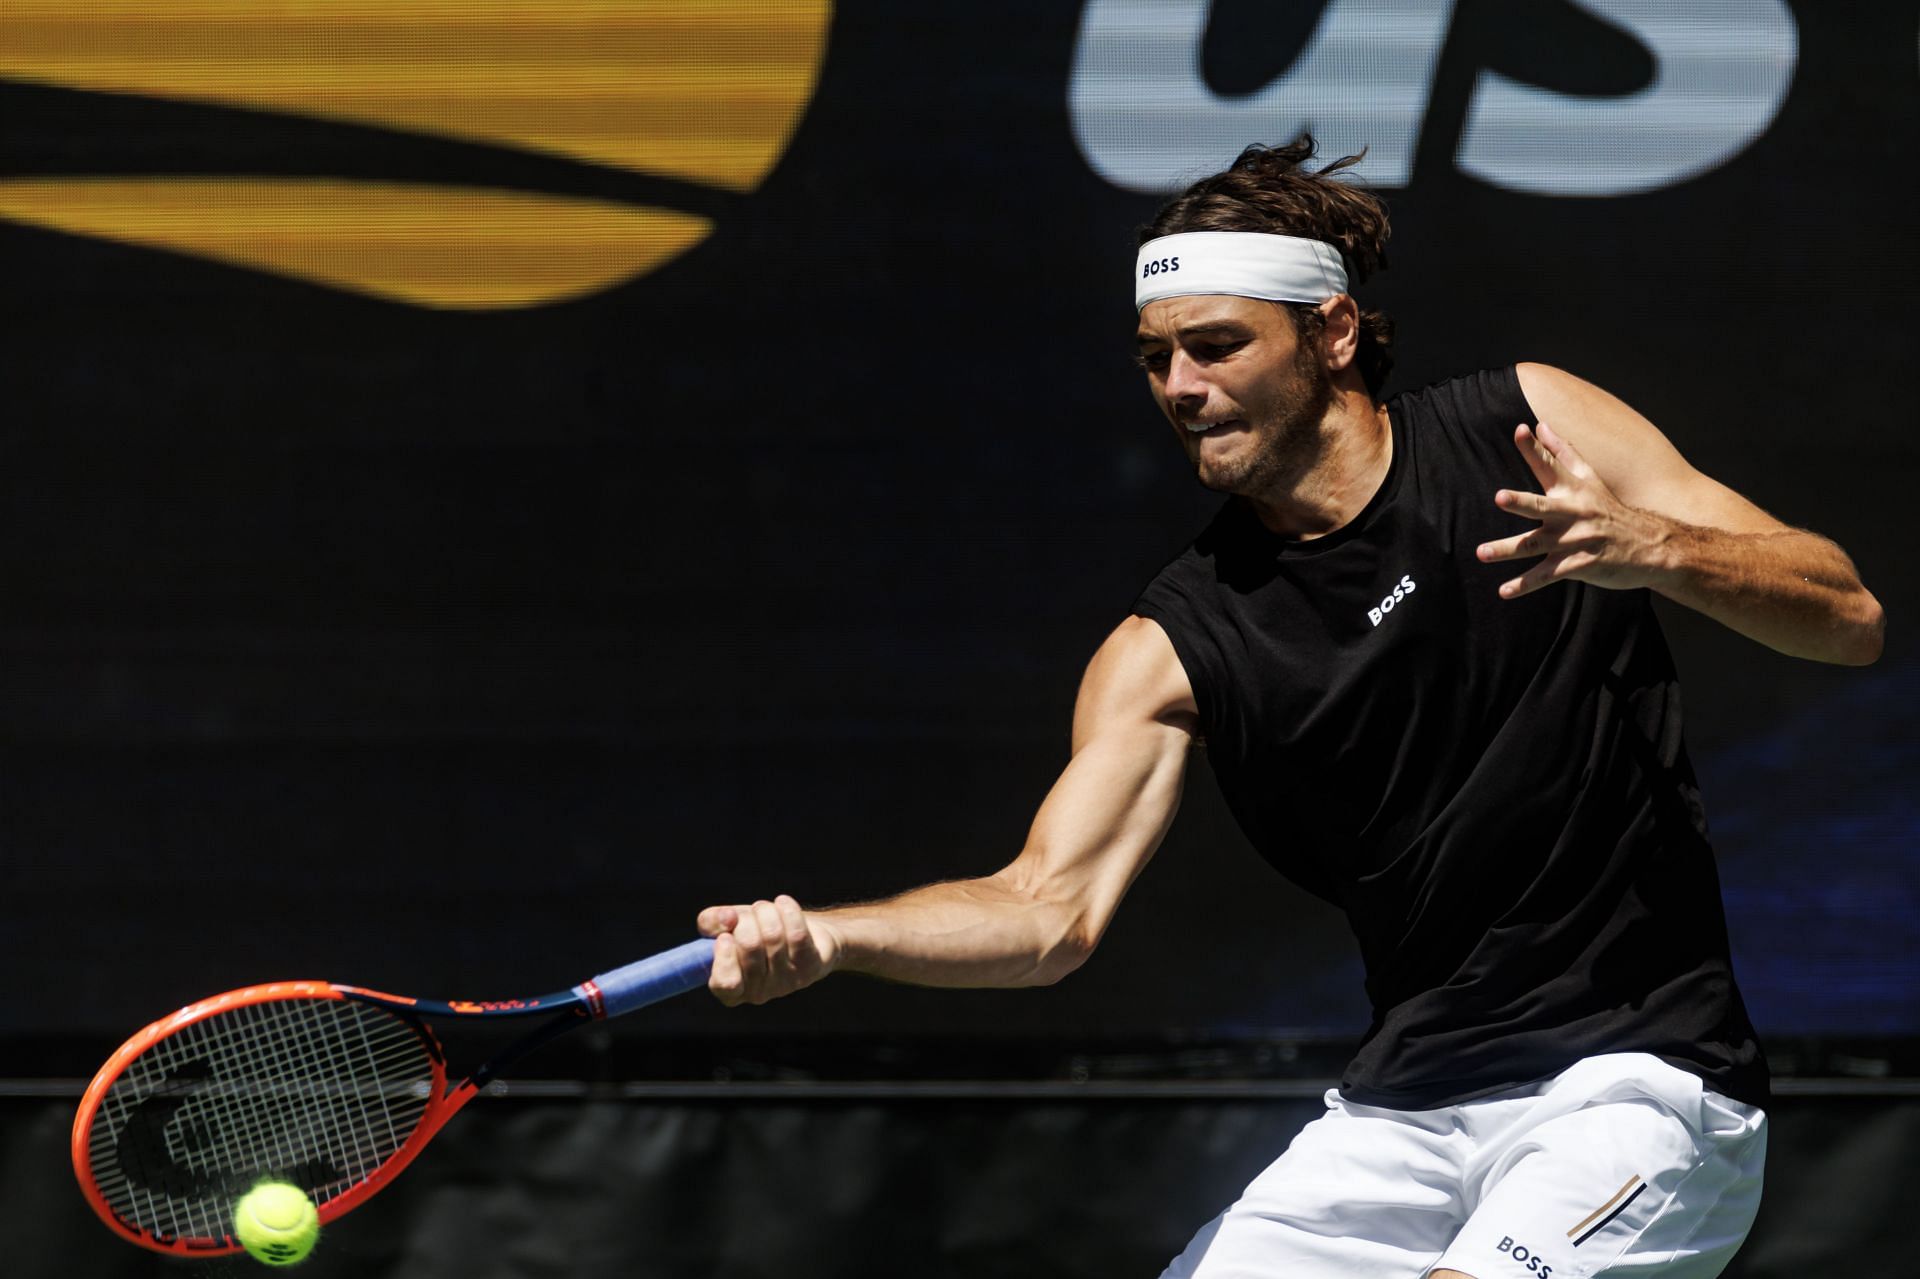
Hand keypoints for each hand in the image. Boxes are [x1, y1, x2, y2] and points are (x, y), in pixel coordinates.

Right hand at [696, 894, 839, 1006]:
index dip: (724, 958)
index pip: (725, 984)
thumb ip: (711, 922)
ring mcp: (787, 983)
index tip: (725, 936)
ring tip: (767, 909)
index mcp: (732, 990)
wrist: (801, 932)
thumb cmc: (756, 932)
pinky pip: (797, 934)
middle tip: (751, 913)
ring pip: (773, 936)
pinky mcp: (810, 968)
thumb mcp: (726, 926)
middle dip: (747, 919)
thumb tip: (726, 918)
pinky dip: (788, 911)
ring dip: (767, 911)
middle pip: (750, 946)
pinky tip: (783, 903)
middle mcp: (759, 993)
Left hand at [1475, 420, 1667, 597]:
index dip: (1535, 448)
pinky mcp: (1577, 565)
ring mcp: (1574, 540)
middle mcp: (1572, 513)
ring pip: (1536, 544)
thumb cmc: (1610, 509)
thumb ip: (1562, 452)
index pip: (1550, 465)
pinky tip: (1504, 591)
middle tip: (1499, 497)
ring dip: (1507, 549)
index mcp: (1573, 490)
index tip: (1521, 430)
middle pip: (1542, 506)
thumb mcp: (1590, 478)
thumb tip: (1540, 424)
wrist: (1649, 546)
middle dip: (1521, 502)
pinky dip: (1525, 584)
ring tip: (1481, 552)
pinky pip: (1547, 575)